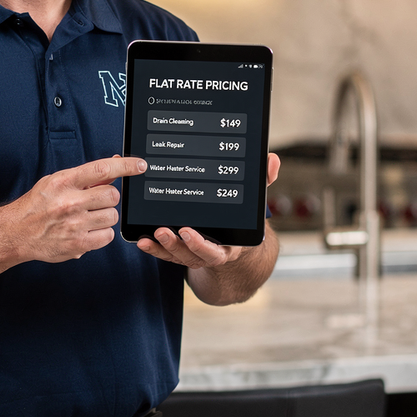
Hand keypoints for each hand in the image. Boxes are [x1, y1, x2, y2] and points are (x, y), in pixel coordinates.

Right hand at [4, 155, 147, 262]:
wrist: (17, 232)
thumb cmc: (37, 205)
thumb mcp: (56, 182)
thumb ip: (85, 176)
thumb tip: (114, 163)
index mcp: (64, 182)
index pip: (102, 169)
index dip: (126, 166)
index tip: (140, 166)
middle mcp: (70, 202)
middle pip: (112, 196)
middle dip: (107, 198)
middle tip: (94, 202)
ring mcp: (75, 225)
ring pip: (112, 216)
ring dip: (105, 216)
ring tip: (87, 217)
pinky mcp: (78, 244)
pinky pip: (107, 236)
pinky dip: (102, 234)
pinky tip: (87, 231)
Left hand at [136, 153, 281, 268]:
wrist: (237, 242)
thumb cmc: (242, 216)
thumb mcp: (253, 201)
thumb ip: (263, 182)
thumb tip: (273, 160)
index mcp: (231, 244)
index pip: (217, 250)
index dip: (202, 244)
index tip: (189, 232)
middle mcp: (212, 252)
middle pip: (193, 254)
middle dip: (178, 245)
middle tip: (165, 231)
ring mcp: (195, 254)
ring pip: (178, 255)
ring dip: (164, 246)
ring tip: (153, 234)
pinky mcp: (181, 252)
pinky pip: (167, 254)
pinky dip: (155, 249)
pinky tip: (143, 241)